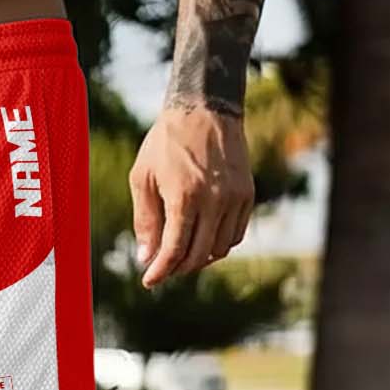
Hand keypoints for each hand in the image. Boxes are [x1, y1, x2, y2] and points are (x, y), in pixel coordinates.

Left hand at [130, 108, 254, 287]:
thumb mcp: (142, 178)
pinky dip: (218, 245)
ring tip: (181, 254)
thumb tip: (146, 258)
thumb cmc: (166, 142)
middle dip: (177, 268)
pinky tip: (203, 239)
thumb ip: (145, 220)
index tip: (149, 281)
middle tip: (163, 269)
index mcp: (185, 196)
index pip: (174, 250)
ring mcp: (235, 198)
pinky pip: (235, 235)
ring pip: (219, 249)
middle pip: (198, 255)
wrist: (205, 107)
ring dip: (199, 259)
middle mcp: (214, 200)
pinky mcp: (247, 194)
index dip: (160, 272)